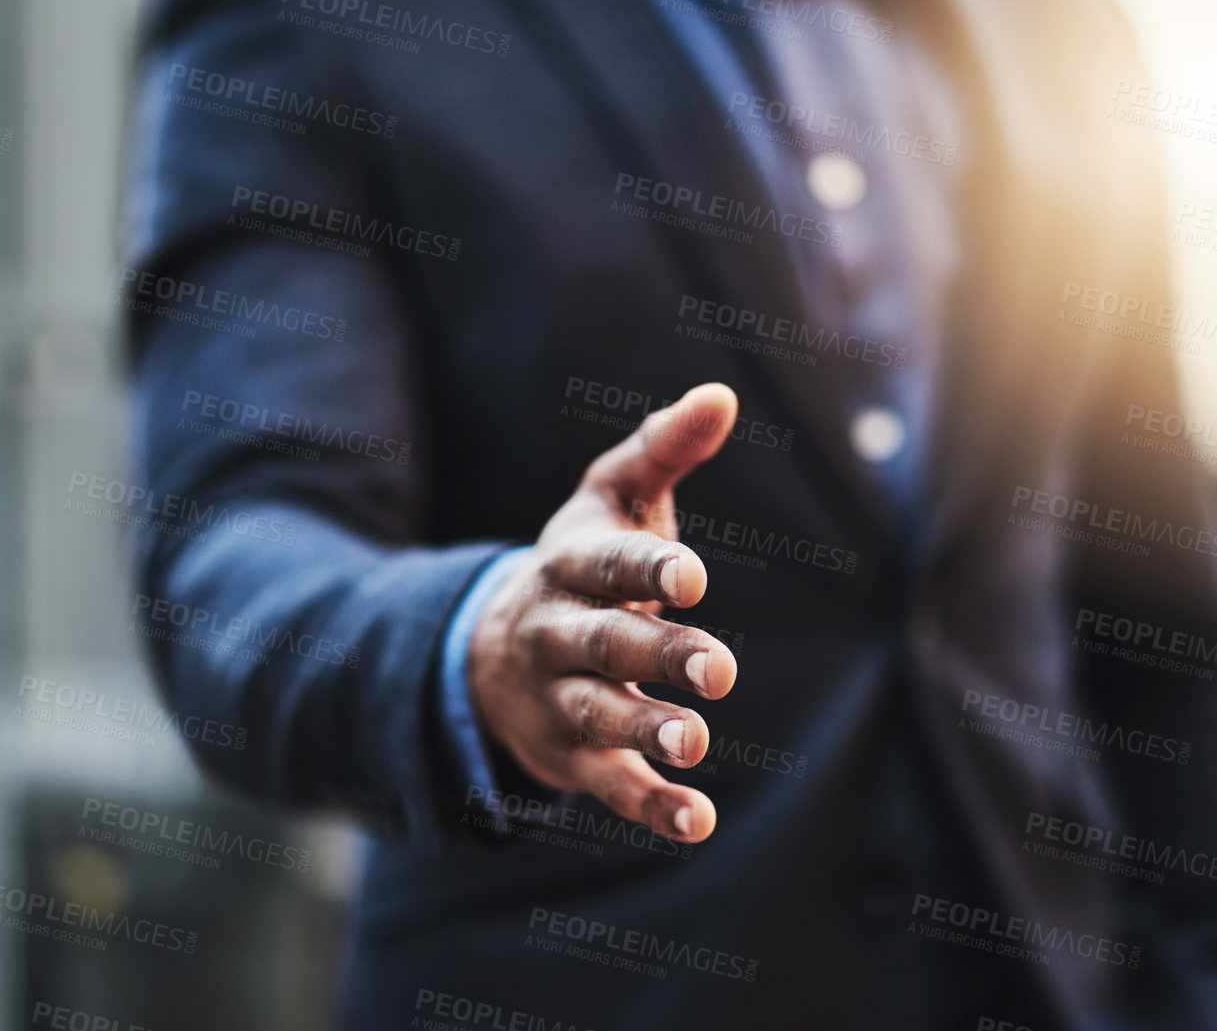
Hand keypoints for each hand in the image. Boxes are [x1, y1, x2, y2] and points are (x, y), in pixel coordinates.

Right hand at [467, 383, 740, 842]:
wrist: (494, 653)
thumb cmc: (582, 564)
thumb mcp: (612, 501)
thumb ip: (664, 450)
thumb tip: (722, 395)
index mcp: (569, 564)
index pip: (604, 564)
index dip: (645, 570)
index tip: (691, 578)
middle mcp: (557, 632)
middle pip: (604, 644)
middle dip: (658, 655)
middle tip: (719, 667)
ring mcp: (562, 698)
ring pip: (602, 715)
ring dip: (648, 730)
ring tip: (695, 741)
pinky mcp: (576, 757)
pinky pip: (612, 785)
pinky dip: (652, 805)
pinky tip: (699, 821)